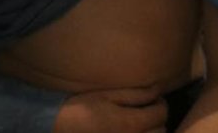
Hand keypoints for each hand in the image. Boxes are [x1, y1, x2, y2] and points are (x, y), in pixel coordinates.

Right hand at [52, 86, 166, 132]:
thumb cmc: (81, 107)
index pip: (161, 113)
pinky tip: (132, 132)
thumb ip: (136, 94)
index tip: (154, 98)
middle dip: (158, 119)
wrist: (56, 126)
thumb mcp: (108, 96)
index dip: (160, 102)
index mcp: (130, 123)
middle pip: (161, 131)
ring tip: (141, 124)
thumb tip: (158, 89)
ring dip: (152, 132)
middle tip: (148, 111)